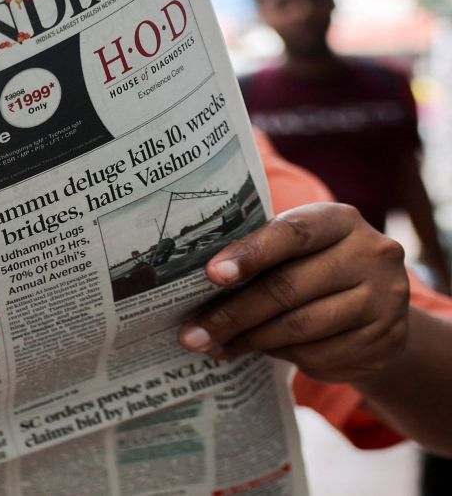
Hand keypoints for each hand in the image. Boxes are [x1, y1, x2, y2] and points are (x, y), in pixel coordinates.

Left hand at [177, 203, 409, 382]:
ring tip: (214, 346)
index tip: (211, 275)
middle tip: (192, 333)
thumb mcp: (298, 249)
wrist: (381, 308)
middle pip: (288, 288)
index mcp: (340, 221)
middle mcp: (371, 255)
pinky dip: (280, 355)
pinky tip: (258, 352)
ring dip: (249, 340)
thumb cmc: (317, 268)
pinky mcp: (384, 341)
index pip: (291, 234)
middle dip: (232, 314)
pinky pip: (316, 354)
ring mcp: (384, 300)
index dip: (249, 254)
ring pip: (299, 327)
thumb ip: (261, 255)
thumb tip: (197, 285)